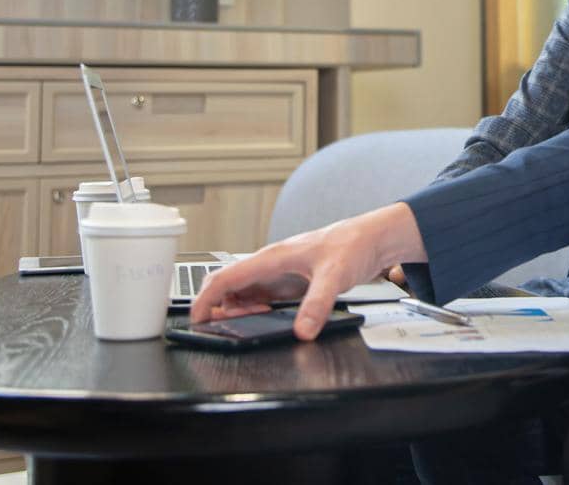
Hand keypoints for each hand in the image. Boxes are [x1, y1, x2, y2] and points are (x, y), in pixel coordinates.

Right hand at [191, 202, 424, 339]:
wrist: (372, 238)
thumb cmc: (352, 244)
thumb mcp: (335, 276)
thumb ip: (317, 304)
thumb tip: (302, 331)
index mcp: (272, 258)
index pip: (224, 278)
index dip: (204, 299)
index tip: (196, 319)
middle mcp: (270, 265)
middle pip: (227, 288)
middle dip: (220, 309)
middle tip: (232, 327)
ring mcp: (279, 274)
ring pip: (242, 294)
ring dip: (238, 311)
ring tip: (253, 324)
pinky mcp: (289, 283)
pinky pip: (261, 298)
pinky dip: (255, 312)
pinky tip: (268, 320)